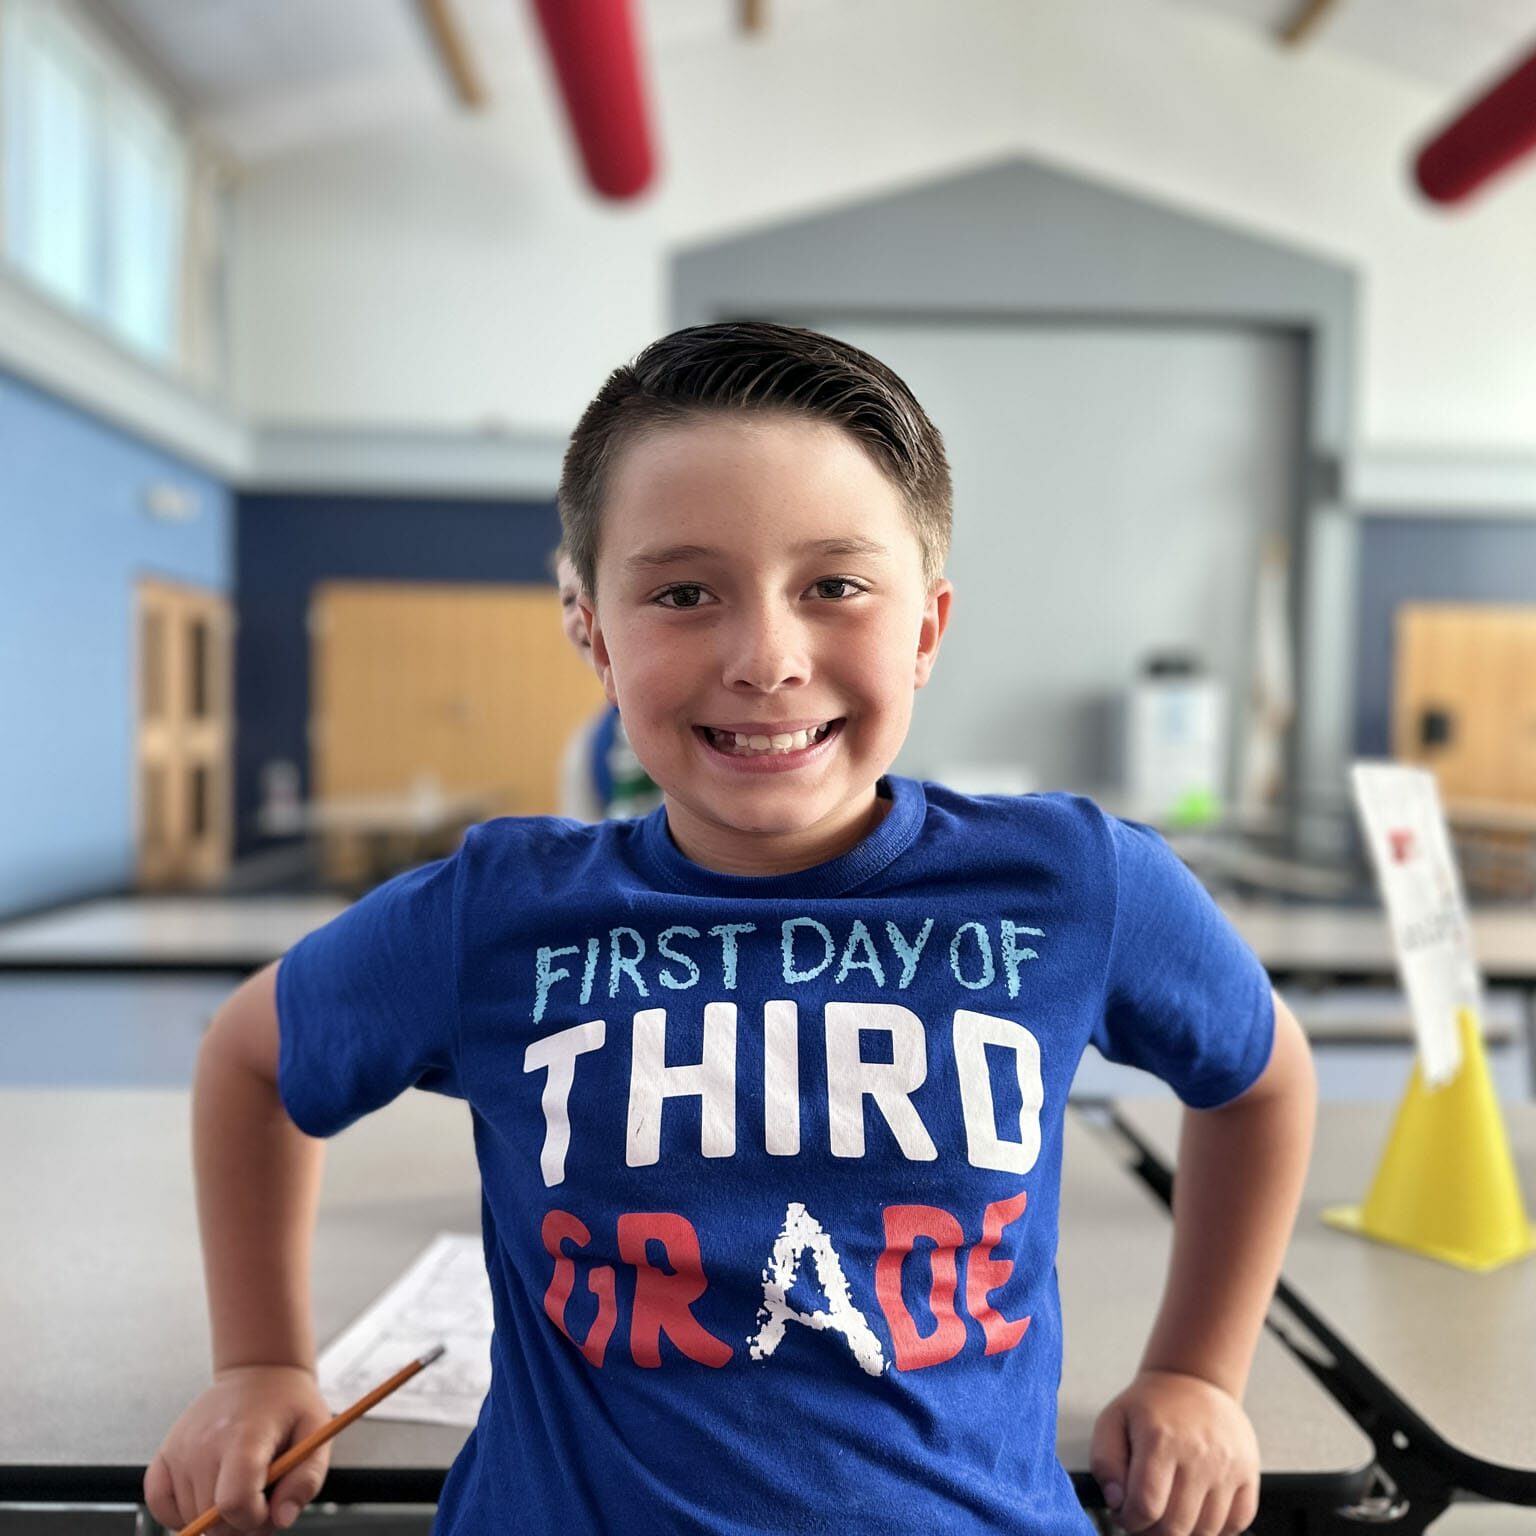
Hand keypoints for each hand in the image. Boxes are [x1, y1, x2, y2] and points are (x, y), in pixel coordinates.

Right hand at [144, 1365, 332, 1533]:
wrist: (260, 1372)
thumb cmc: (289, 1405)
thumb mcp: (315, 1434)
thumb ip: (305, 1480)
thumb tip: (282, 1519)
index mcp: (245, 1436)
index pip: (234, 1502)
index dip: (255, 1519)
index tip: (269, 1505)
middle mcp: (205, 1442)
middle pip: (211, 1517)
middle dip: (240, 1523)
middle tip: (260, 1499)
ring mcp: (180, 1448)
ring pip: (189, 1517)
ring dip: (215, 1517)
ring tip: (239, 1486)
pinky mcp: (164, 1453)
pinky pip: (159, 1505)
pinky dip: (180, 1514)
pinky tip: (208, 1496)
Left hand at [1090, 1368, 1259, 1535]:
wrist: (1194, 1380)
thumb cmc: (1151, 1405)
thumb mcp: (1113, 1420)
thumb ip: (1105, 1462)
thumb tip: (1115, 1500)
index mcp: (1160, 1439)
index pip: (1146, 1506)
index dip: (1130, 1521)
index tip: (1124, 1514)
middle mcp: (1198, 1453)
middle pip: (1176, 1525)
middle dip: (1152, 1532)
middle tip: (1143, 1520)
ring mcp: (1227, 1465)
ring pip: (1206, 1530)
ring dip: (1182, 1533)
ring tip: (1167, 1516)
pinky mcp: (1248, 1473)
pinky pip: (1237, 1523)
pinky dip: (1215, 1529)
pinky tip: (1196, 1514)